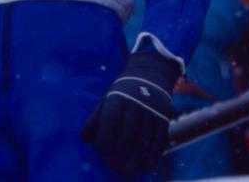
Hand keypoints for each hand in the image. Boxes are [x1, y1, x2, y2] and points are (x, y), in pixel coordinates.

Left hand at [81, 51, 179, 174]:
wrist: (151, 76)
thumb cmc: (123, 94)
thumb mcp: (106, 101)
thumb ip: (94, 120)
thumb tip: (84, 140)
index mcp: (117, 101)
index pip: (109, 125)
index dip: (104, 142)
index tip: (102, 152)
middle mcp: (135, 106)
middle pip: (127, 136)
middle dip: (120, 156)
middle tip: (114, 168)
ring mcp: (152, 113)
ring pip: (144, 141)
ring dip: (136, 160)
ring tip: (128, 171)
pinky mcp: (164, 120)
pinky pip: (159, 142)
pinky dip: (152, 157)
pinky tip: (144, 166)